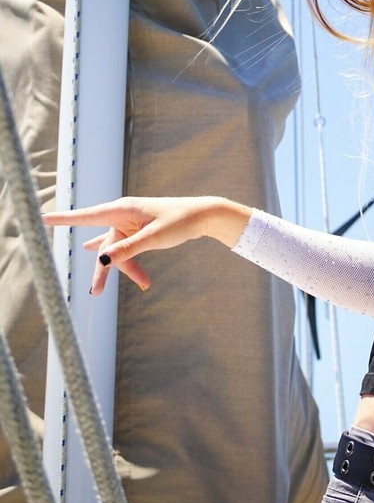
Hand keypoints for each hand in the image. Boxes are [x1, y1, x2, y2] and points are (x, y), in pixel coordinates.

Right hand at [41, 196, 249, 294]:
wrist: (204, 216)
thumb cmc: (180, 220)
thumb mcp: (154, 237)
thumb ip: (128, 249)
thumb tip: (101, 260)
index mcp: (123, 210)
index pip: (87, 216)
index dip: (64, 219)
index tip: (41, 218)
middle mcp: (122, 215)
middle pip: (105, 246)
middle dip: (104, 270)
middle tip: (96, 293)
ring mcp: (130, 224)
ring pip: (116, 251)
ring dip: (121, 269)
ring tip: (110, 289)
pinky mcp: (138, 231)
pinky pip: (126, 250)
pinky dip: (129, 264)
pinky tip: (99, 260)